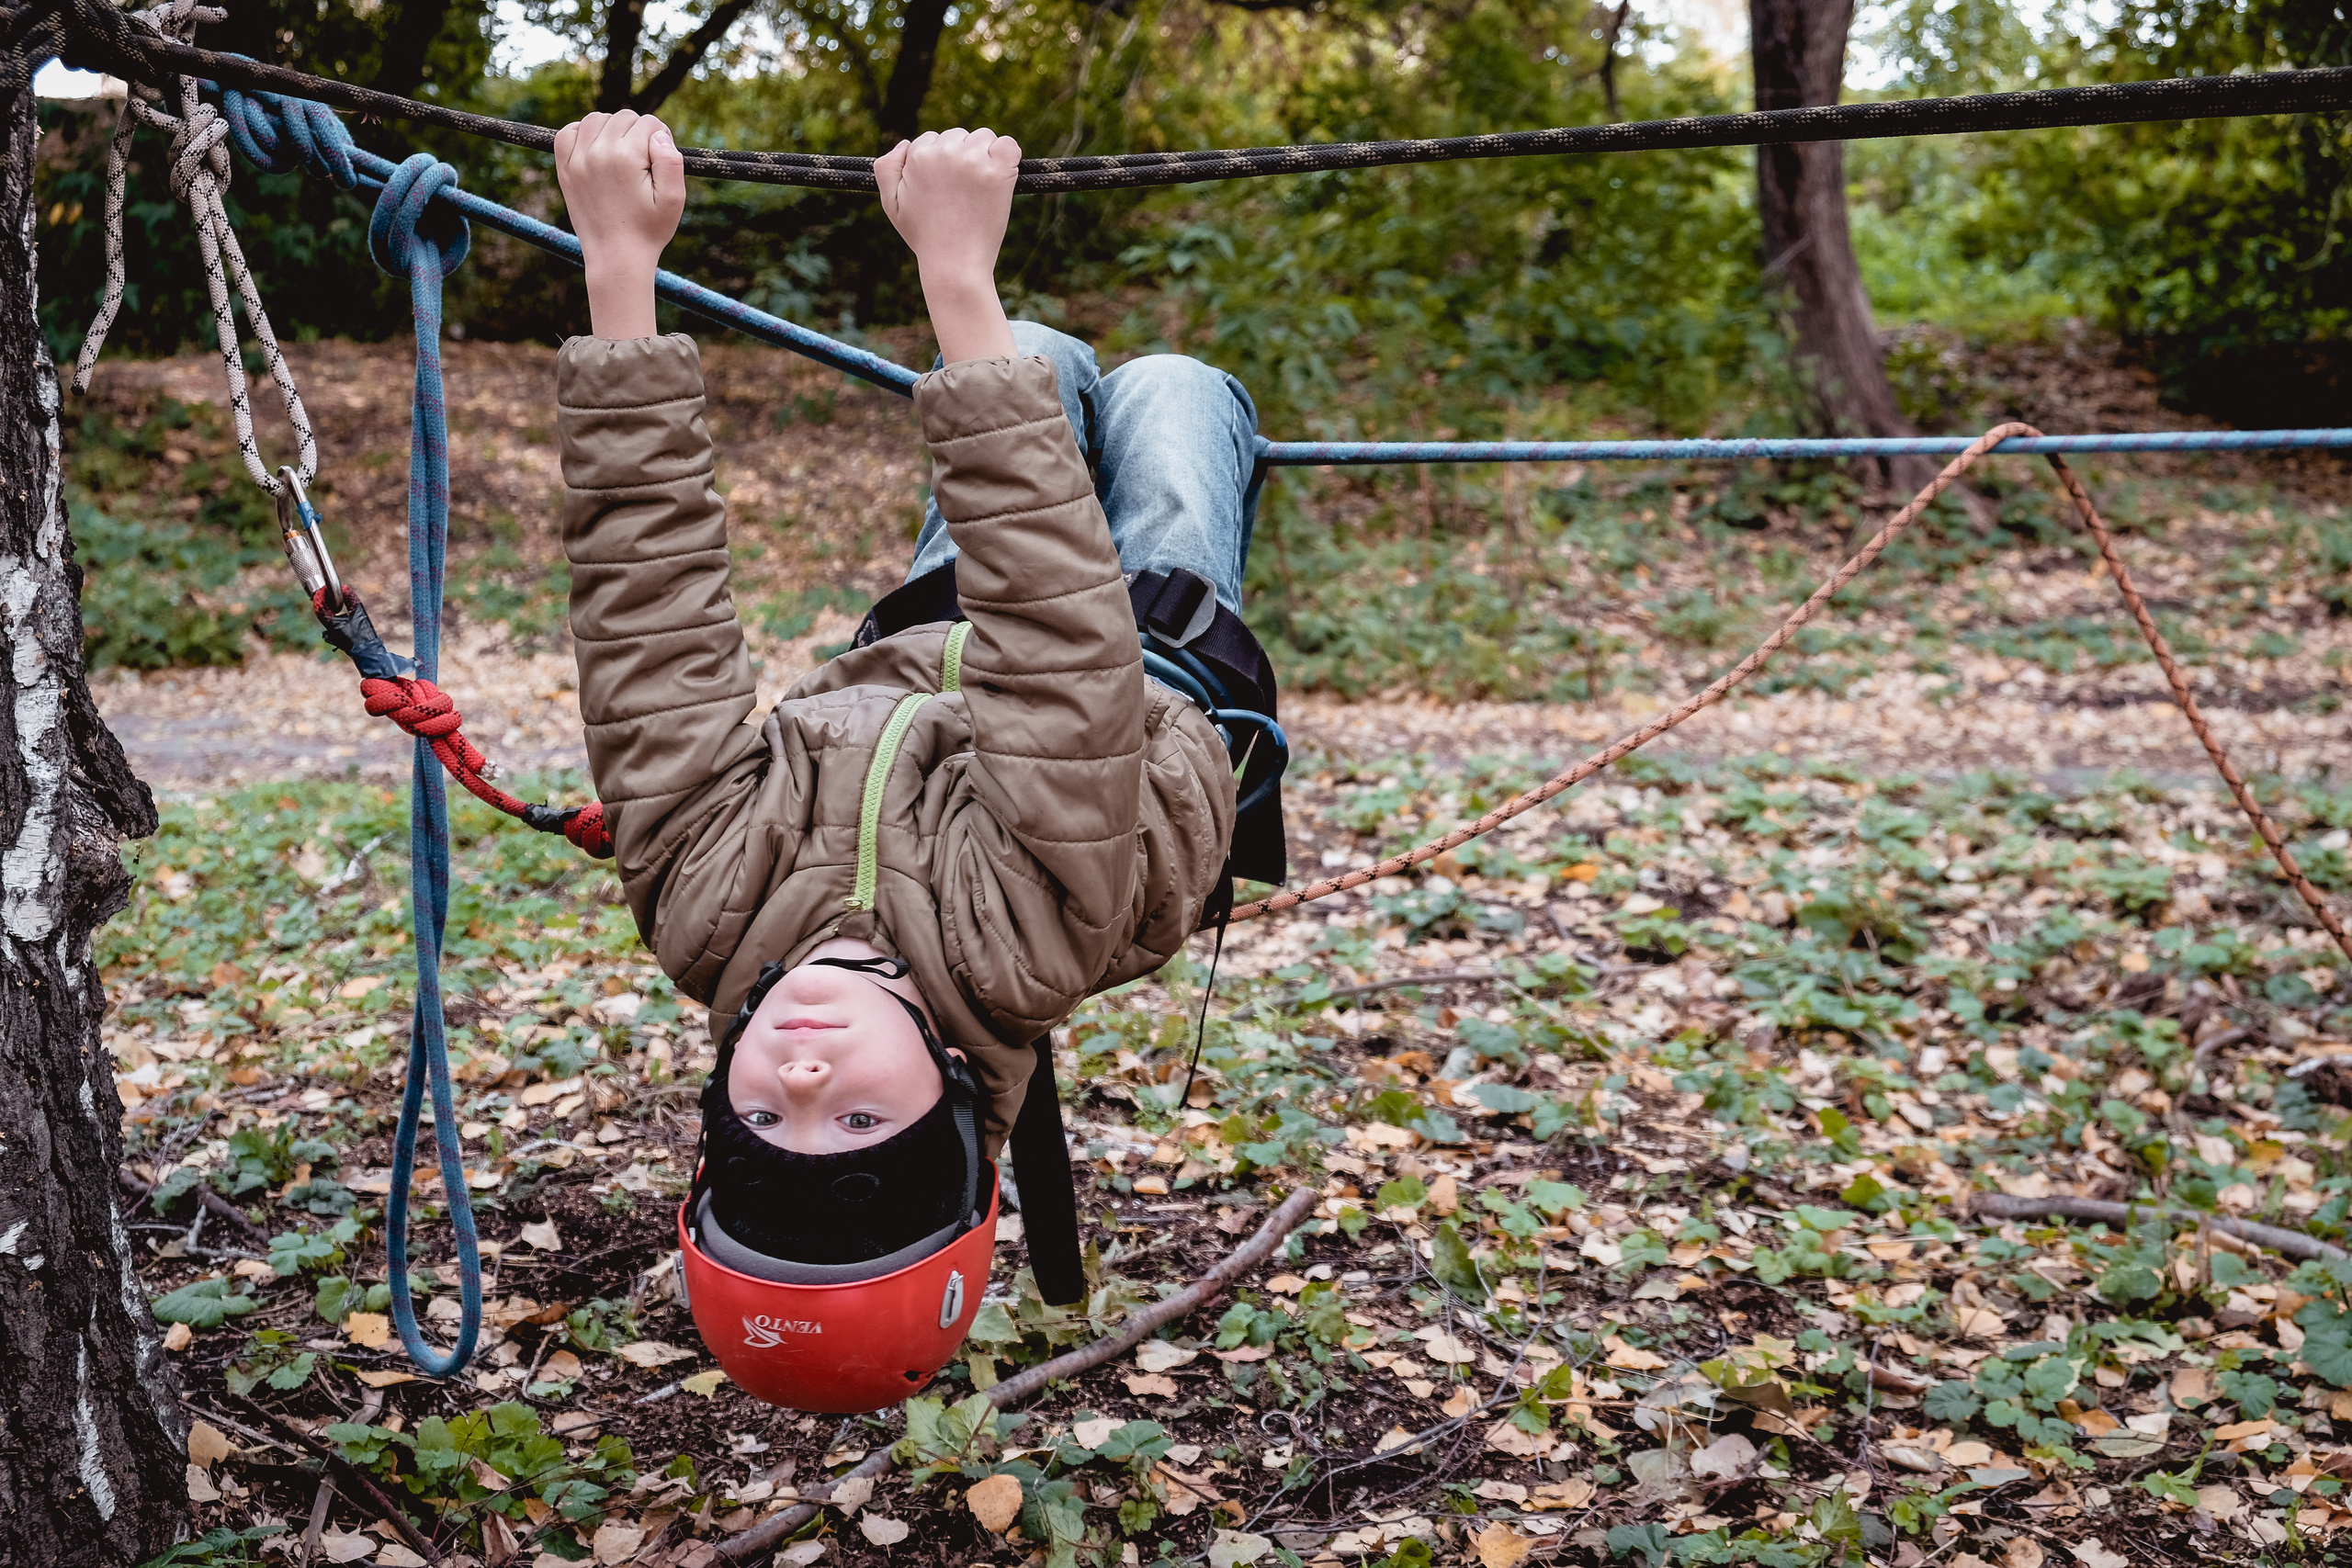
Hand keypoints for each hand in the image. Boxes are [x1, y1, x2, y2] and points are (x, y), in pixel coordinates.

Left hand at [554, 110, 685, 338]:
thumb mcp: (673, 200)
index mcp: (626, 157)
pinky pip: (567, 133)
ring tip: (623, 153)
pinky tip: (596, 148)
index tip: (661, 158)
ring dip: (612, 129)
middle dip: (639, 132)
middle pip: (623, 118)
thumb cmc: (649, 231)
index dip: (662, 137)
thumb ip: (671, 162)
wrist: (616, 258)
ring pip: (596, 119)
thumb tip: (658, 134)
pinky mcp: (565, 170)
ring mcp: (577, 160)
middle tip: (645, 162)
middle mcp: (598, 153)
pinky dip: (582, 132)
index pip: (648, 123)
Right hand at [875, 127, 1020, 362]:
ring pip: (984, 138)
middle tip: (961, 193)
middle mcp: (946, 152)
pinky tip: (1000, 177)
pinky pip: (1009, 145)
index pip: (933, 140)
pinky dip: (1007, 156)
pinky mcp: (999, 172)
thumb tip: (904, 143)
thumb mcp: (891, 204)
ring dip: (984, 156)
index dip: (939, 164)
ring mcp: (974, 161)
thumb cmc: (924, 237)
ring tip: (978, 189)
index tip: (944, 188)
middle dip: (961, 157)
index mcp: (918, 155)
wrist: (954, 264)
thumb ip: (886, 169)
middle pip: (959, 136)